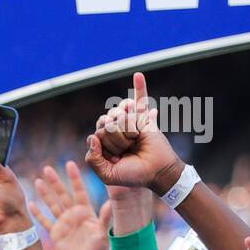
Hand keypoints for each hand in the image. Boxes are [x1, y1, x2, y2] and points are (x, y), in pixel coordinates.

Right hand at [30, 162, 111, 249]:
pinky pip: (45, 222)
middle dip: (55, 182)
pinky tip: (31, 204)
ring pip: (52, 205)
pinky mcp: (56, 234)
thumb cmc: (100, 249)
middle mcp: (73, 215)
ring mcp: (64, 223)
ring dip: (45, 194)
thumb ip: (105, 218)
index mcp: (86, 211)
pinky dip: (38, 214)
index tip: (69, 164)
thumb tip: (109, 204)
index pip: (79, 191)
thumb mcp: (103, 233)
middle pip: (62, 195)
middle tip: (47, 168)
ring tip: (37, 181)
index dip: (74, 178)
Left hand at [84, 72, 185, 194]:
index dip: (105, 148)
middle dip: (115, 140)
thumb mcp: (106, 174)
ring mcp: (130, 122)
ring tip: (134, 141)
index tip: (116, 159)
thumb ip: (93, 159)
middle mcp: (116, 129)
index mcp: (105, 142)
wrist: (156, 172)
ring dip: (127, 132)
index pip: (97, 134)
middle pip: (105, 124)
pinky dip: (140, 86)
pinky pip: (140, 99)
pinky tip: (138, 75)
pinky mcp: (144, 117)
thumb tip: (93, 136)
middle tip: (127, 151)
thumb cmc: (133, 175)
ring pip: (119, 117)